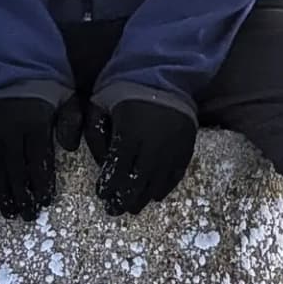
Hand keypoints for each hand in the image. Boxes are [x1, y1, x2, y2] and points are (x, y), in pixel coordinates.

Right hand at [0, 96, 79, 219]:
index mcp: (33, 122)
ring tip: (11, 213)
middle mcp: (9, 129)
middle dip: (23, 196)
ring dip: (4, 195)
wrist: (9, 72)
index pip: (37, 160)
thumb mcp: (66, 98)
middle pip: (15, 170)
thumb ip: (72, 121)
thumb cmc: (45, 91)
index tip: (45, 201)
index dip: (41, 184)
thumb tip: (70, 147)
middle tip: (30, 216)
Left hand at [85, 96, 197, 215]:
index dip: (109, 186)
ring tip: (132, 208)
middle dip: (124, 198)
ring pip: (157, 181)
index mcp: (130, 131)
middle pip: (137, 181)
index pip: (117, 168)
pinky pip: (176, 174)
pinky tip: (155, 196)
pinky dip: (165, 187)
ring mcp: (173, 146)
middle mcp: (154, 142)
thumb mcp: (99, 104)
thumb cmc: (125, 89)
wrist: (163, 73)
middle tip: (114, 210)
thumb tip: (100, 163)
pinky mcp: (187, 146)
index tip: (102, 195)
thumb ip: (95, 134)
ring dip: (143, 198)